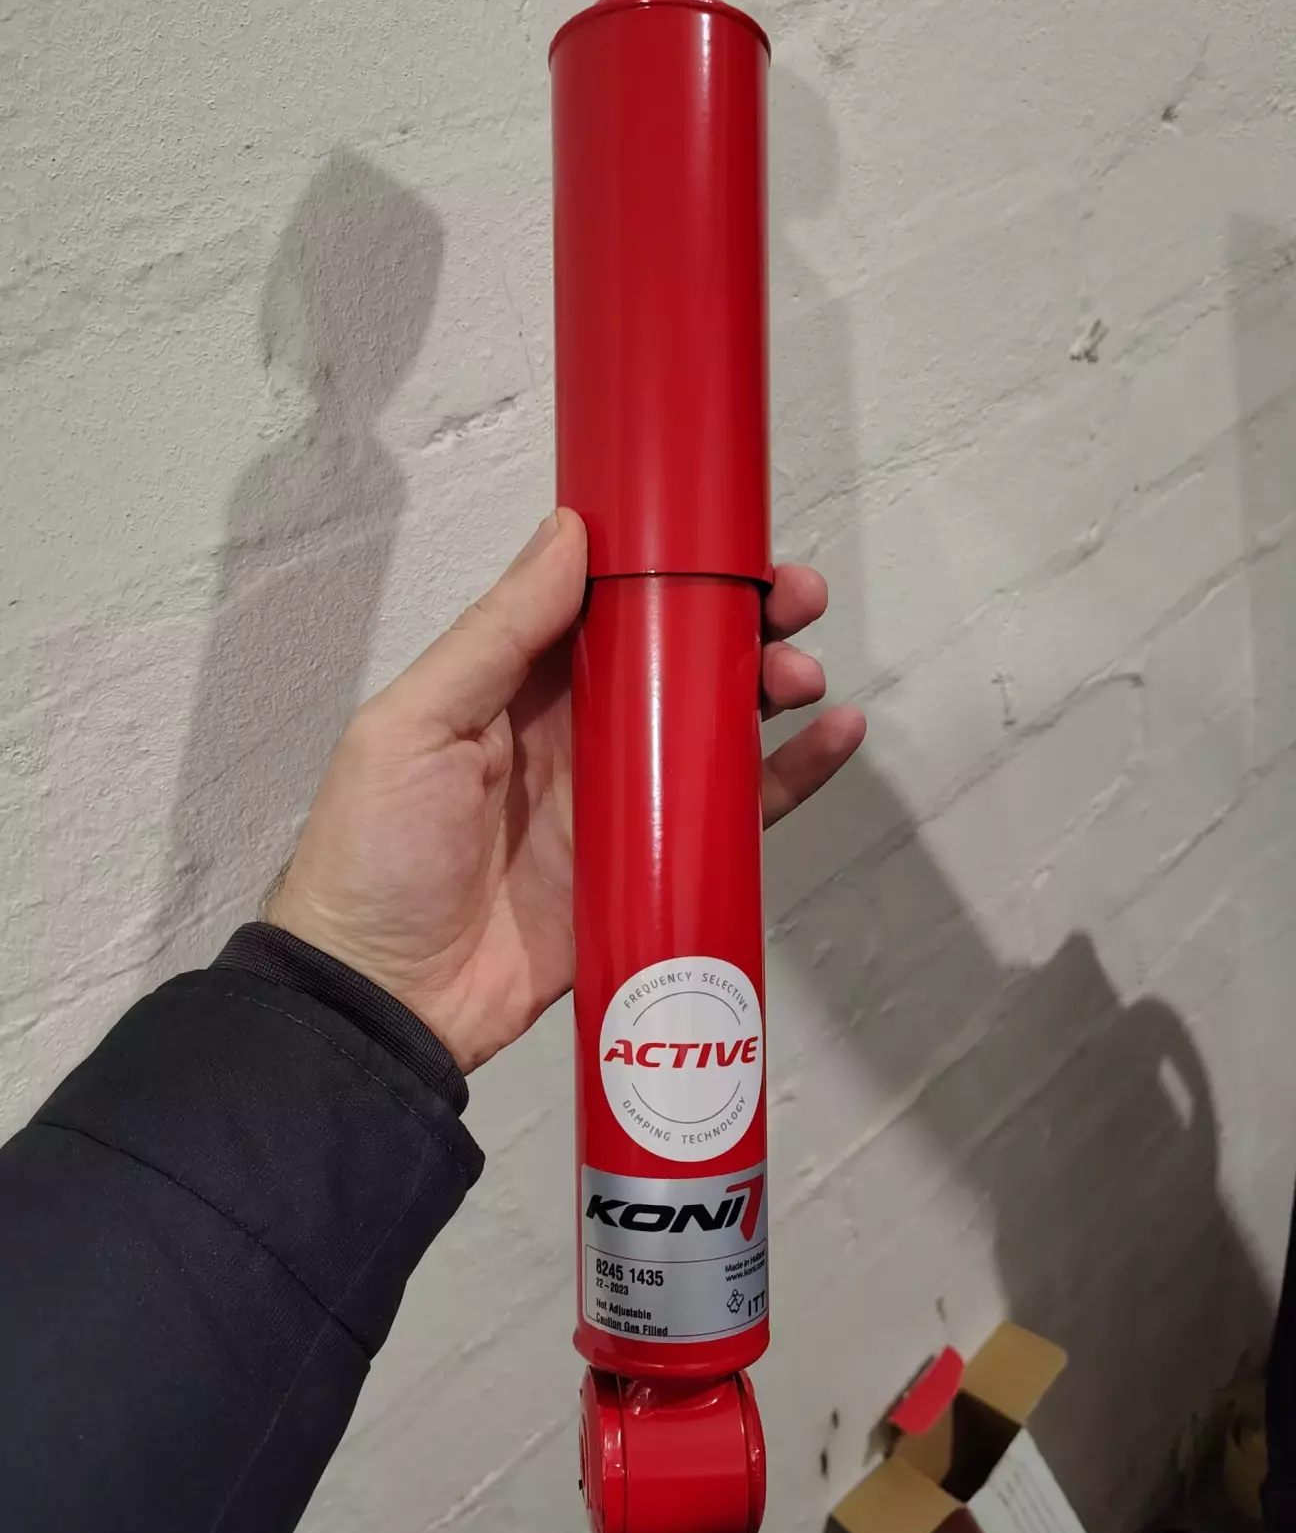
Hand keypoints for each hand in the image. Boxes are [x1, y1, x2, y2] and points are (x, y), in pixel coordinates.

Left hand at [265, 510, 865, 1072]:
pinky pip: (734, 813)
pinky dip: (790, 777)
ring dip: (772, 686)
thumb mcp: (414, 725)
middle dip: (743, 618)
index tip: (732, 540)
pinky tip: (835, 740)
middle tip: (797, 599)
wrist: (384, 1003)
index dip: (673, 567)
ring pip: (718, 725)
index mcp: (518, 685)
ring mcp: (622, 801)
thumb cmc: (376, 852)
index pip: (611, 604)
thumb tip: (569, 529)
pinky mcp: (655, 866)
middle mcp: (579, 731)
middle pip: (680, 658)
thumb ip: (496, 634)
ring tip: (805, 675)